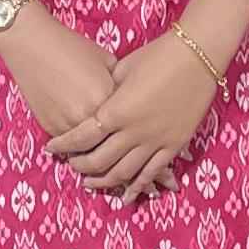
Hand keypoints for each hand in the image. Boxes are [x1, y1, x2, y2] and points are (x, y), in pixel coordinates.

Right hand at [0, 8, 117, 144]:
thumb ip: (118, 82)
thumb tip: (126, 100)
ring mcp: (68, 124)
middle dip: (111, 136)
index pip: (124, 119)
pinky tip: (75, 129)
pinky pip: (68, 142)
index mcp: (106, 96)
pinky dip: (72, 138)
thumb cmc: (70, 47)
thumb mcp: (105, 59)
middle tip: (116, 137)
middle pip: (107, 137)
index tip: (128, 120)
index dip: (126, 118)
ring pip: (87, 145)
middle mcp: (88, 115)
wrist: (31, 44)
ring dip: (91, 142)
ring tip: (96, 137)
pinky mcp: (50, 127)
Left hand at [49, 38, 219, 204]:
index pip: (81, 137)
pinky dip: (138, 185)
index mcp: (116, 110)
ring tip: (91, 184)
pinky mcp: (175, 145)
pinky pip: (153, 172)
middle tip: (71, 165)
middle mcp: (134, 131)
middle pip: (99, 160)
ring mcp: (156, 141)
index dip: (63, 145)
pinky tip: (127, 194)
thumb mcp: (121, 70)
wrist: (197, 55)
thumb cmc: (156, 55)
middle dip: (81, 166)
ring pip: (125, 173)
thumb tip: (95, 106)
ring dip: (105, 182)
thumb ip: (106, 92)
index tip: (51, 148)